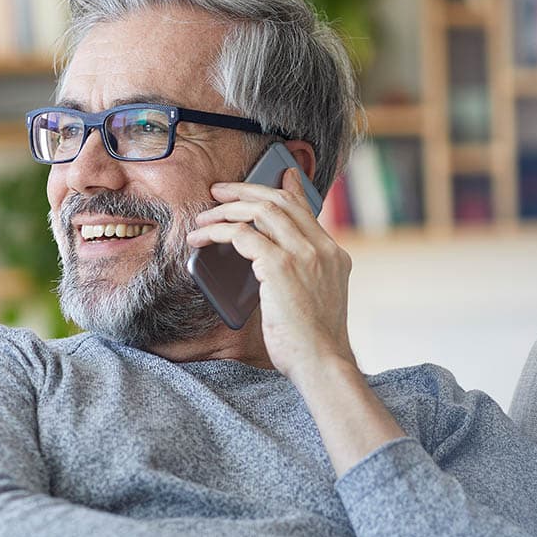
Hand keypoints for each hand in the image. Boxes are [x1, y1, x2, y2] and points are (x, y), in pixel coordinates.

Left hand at [186, 167, 355, 383]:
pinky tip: (201, 239)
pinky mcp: (280, 266)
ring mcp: (303, 254)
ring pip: (260, 211)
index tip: (279, 173)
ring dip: (226, 210)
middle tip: (220, 191)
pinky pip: (241, 234)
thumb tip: (271, 267)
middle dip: (245, 190)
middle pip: (280, 201)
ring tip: (203, 218)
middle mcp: (322, 248)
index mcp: (334, 255)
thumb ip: (304, 276)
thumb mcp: (316, 301)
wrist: (322, 363)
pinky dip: (217, 232)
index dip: (288, 188)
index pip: (306, 209)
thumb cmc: (312, 344)